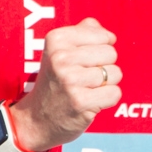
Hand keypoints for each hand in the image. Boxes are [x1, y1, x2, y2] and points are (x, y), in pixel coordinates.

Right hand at [8, 18, 121, 151]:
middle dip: (104, 66)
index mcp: (56, 40)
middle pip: (111, 53)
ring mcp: (70, 81)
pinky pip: (115, 93)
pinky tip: (91, 101)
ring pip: (115, 73)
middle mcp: (61, 58)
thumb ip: (82, 33)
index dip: (100, 49)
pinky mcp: (81, 102)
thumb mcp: (59, 51)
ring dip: (106, 84)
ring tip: (87, 89)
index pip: (103, 36)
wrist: (36, 119)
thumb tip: (106, 32)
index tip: (84, 61)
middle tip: (85, 78)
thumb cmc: (54, 82)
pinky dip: (107, 99)